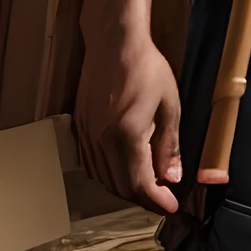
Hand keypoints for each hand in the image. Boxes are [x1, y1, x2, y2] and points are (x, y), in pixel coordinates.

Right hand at [75, 33, 181, 213]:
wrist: (114, 43)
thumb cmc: (147, 68)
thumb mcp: (169, 105)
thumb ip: (169, 145)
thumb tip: (171, 177)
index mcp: (126, 135)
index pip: (138, 183)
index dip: (155, 201)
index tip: (171, 207)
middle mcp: (101, 140)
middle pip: (118, 186)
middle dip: (142, 198)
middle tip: (162, 198)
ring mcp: (86, 135)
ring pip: (102, 177)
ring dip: (124, 188)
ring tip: (147, 185)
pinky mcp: (79, 128)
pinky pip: (91, 163)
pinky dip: (108, 174)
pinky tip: (124, 169)